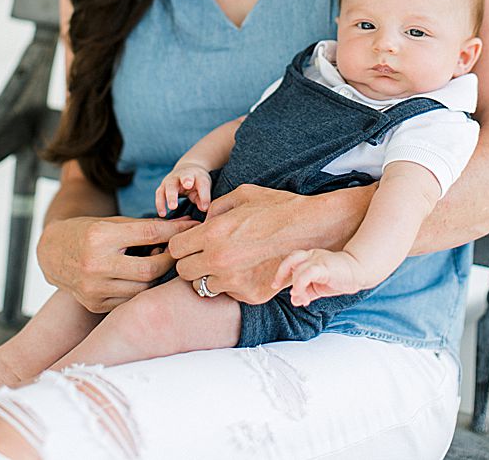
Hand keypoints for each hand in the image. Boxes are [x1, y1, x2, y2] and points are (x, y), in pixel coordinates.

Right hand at [36, 215, 198, 312]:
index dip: (176, 231)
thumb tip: (187, 224)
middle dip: (171, 260)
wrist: (51, 252)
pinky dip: (141, 288)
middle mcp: (95, 264)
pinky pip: (130, 299)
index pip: (150, 234)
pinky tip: (143, 277)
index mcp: (100, 237)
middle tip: (179, 251)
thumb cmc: (89, 232)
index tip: (192, 226)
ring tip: (160, 262)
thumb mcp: (114, 223)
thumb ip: (148, 227)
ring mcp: (93, 288)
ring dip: (157, 275)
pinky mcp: (94, 304)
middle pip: (150, 268)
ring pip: (143, 287)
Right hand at [155, 164, 211, 215]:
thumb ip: (203, 198)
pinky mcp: (163, 186)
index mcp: (198, 175)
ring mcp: (172, 179)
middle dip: (186, 181)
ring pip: (170, 185)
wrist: (186, 170)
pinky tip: (162, 214)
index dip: (204, 195)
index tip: (205, 207)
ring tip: (173, 207)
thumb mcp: (203, 188)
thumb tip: (203, 209)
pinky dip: (160, 203)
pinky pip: (160, 194)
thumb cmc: (197, 182)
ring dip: (171, 196)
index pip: (203, 183)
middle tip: (188, 187)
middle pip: (185, 177)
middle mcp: (185, 174)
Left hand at [168, 183, 374, 304]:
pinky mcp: (250, 295)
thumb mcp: (244, 194)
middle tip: (211, 253)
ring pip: (203, 286)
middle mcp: (219, 260)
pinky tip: (250, 269)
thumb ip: (216, 208)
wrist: (314, 229)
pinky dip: (235, 284)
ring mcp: (234, 281)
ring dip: (212, 275)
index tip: (195, 242)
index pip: (174, 248)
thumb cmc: (279, 208)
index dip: (184, 244)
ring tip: (232, 262)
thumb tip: (203, 221)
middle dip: (193, 261)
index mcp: (213, 233)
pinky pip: (229, 294)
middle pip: (183, 271)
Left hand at [274, 248, 370, 305]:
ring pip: (298, 269)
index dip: (281, 272)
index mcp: (311, 257)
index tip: (276, 284)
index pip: (291, 261)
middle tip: (276, 285)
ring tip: (303, 299)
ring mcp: (318, 259)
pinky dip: (300, 286)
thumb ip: (307, 292)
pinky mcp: (324, 266)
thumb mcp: (319, 287)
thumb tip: (294, 300)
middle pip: (290, 259)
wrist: (360, 271)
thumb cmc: (340, 277)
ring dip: (296, 287)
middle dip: (281, 273)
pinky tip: (305, 297)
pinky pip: (306, 273)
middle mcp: (313, 255)